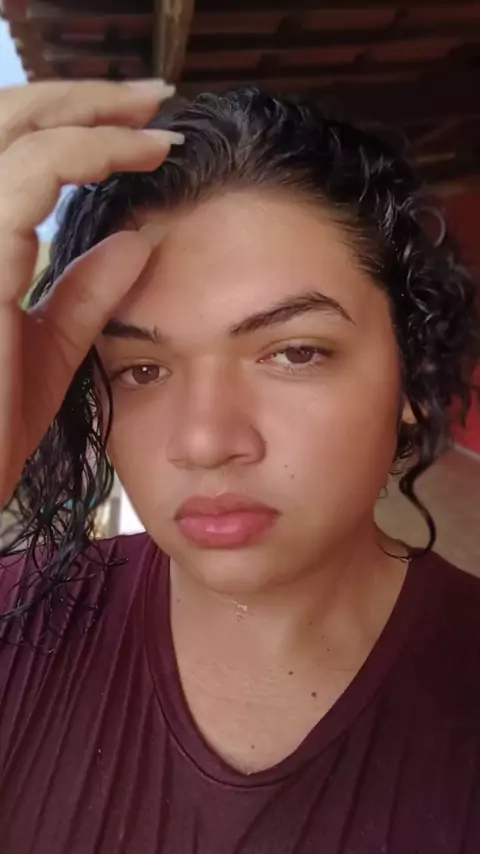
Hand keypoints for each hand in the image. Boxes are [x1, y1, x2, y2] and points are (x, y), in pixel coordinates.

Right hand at [0, 79, 179, 505]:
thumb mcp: (50, 346)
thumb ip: (86, 293)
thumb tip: (135, 242)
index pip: (13, 153)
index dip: (73, 126)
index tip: (143, 131)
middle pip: (6, 119)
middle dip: (83, 96)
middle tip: (155, 96)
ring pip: (16, 130)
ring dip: (91, 111)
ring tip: (155, 115)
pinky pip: (31, 176)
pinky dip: (87, 153)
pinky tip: (137, 155)